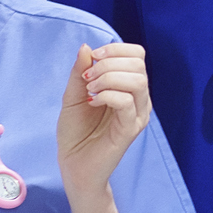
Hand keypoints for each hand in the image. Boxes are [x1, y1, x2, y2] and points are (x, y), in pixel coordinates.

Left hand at [58, 43, 150, 200]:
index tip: (92, 58)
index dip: (115, 49)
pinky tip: (93, 103)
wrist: (74, 165)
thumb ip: (81, 72)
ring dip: (108, 78)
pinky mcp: (130, 129)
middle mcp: (139, 99)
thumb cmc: (76, 132)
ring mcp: (137, 115)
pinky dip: (107, 96)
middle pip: (138, 65)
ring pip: (136, 81)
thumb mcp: (73, 95)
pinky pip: (126, 101)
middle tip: (88, 78)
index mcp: (129, 88)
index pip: (137, 55)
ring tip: (90, 91)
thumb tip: (86, 47)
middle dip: (108, 64)